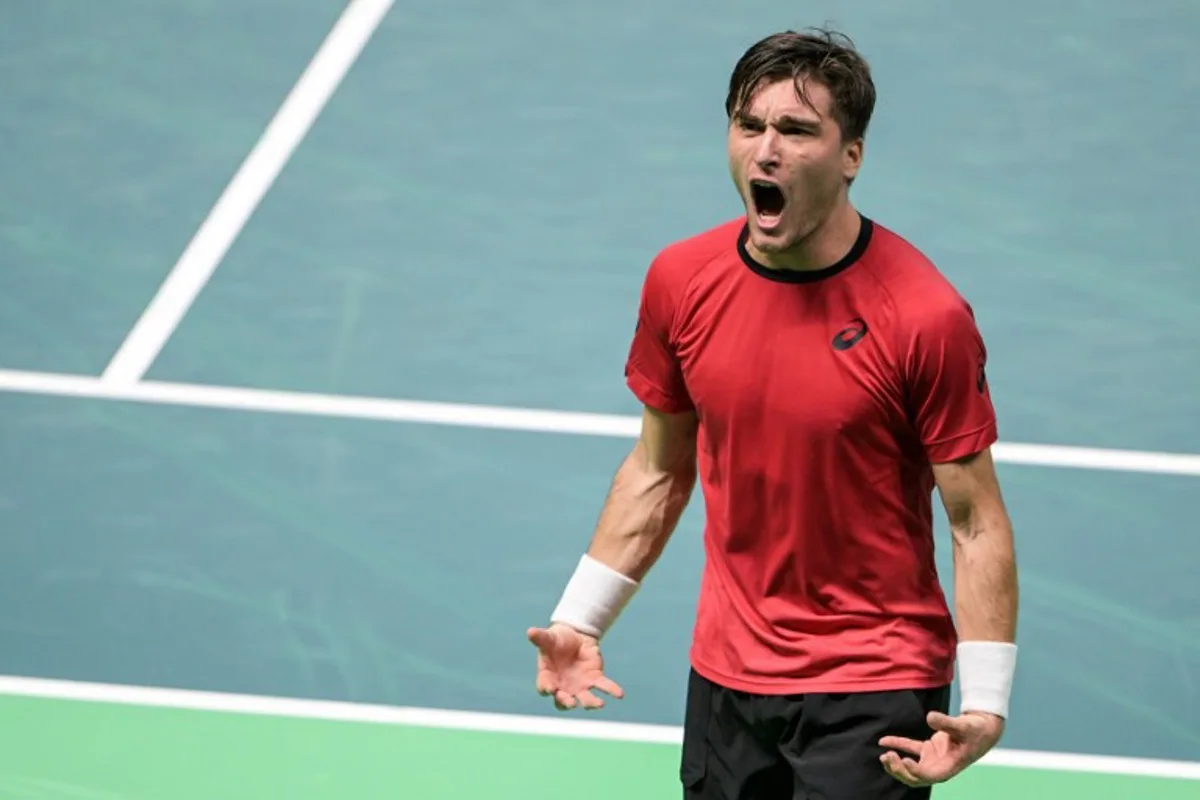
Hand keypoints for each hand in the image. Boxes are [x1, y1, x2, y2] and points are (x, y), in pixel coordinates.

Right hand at [527, 623, 624, 710]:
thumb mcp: (548, 637)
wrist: (574, 636)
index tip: (550, 689)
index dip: (546, 688)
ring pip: (585, 698)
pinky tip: (619, 694)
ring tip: (599, 704)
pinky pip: (603, 686)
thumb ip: (540, 637)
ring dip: (591, 703)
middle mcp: (563, 687)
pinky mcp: (594, 679)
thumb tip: (530, 631)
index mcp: (547, 678)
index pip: (544, 686)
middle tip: (571, 703)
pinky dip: (611, 690)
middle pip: (563, 700)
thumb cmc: (556, 640)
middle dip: (567, 702)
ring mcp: (579, 686)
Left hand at [879, 710, 1004, 786]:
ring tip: (883, 756)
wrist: (983, 727)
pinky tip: (883, 741)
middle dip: (900, 772)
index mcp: (949, 767)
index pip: (929, 776)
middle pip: (916, 778)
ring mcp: (933, 758)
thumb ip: (946, 722)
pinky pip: (910, 748)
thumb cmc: (976, 729)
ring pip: (911, 768)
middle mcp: (939, 766)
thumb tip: (930, 717)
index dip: (916, 772)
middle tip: (887, 758)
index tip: (904, 760)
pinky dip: (897, 745)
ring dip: (896, 765)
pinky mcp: (929, 748)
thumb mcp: (964, 726)